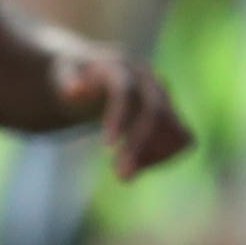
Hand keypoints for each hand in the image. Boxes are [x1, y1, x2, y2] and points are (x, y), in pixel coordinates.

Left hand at [51, 39, 194, 178]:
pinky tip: (140, 165)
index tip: (107, 147)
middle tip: (121, 178)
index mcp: (122, 67)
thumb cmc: (74, 77)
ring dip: (154, 156)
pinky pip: (183, 139)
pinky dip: (165, 156)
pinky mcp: (174, 113)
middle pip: (155, 113)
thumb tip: (76, 92)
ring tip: (124, 173)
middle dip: (140, 145)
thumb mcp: (62, 75)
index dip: (119, 117)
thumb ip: (67, 81)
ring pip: (176, 129)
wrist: (95, 74)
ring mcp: (166, 97)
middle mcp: (150, 80)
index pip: (126, 90)